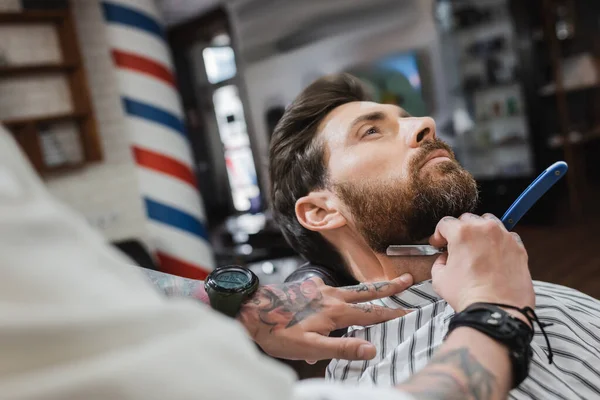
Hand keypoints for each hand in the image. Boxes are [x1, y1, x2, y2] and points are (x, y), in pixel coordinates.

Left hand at [236, 275, 412, 360]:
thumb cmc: (279, 332)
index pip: (372, 313)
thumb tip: (373, 350)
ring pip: (351, 289)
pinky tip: (336, 295)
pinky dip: (342, 291)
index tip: (413, 311)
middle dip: (389, 288)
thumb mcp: (311, 347)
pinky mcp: (308, 289)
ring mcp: (319, 290)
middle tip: (408, 279)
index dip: (393, 314)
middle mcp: (331, 296)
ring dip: (369, 288)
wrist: (251, 311)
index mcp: (336, 311)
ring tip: (381, 286)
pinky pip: (332, 289)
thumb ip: (342, 348)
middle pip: (366, 292)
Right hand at [429, 213, 533, 313]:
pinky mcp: (519, 248)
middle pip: (468, 219)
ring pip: (489, 223)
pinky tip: (494, 255)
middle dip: (460, 231)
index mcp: (461, 233)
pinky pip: (507, 236)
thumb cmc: (469, 295)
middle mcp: (484, 229)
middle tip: (457, 246)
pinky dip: (499, 242)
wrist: (497, 310)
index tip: (439, 243)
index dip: (439, 234)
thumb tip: (445, 260)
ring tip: (477, 247)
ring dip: (480, 231)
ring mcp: (504, 237)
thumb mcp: (440, 279)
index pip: (445, 223)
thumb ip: (439, 263)